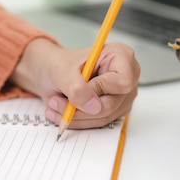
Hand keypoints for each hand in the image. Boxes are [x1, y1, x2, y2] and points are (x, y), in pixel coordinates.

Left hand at [11, 39, 139, 128]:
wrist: (52, 72)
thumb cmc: (60, 64)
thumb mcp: (62, 71)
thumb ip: (77, 87)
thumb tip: (92, 105)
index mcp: (120, 56)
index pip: (122, 82)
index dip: (98, 89)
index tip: (78, 87)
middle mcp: (127, 76)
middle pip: (111, 104)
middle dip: (79, 107)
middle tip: (56, 101)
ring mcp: (122, 96)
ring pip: (103, 117)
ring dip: (75, 115)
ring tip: (56, 104)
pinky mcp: (114, 110)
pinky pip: (98, 123)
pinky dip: (78, 120)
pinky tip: (64, 110)